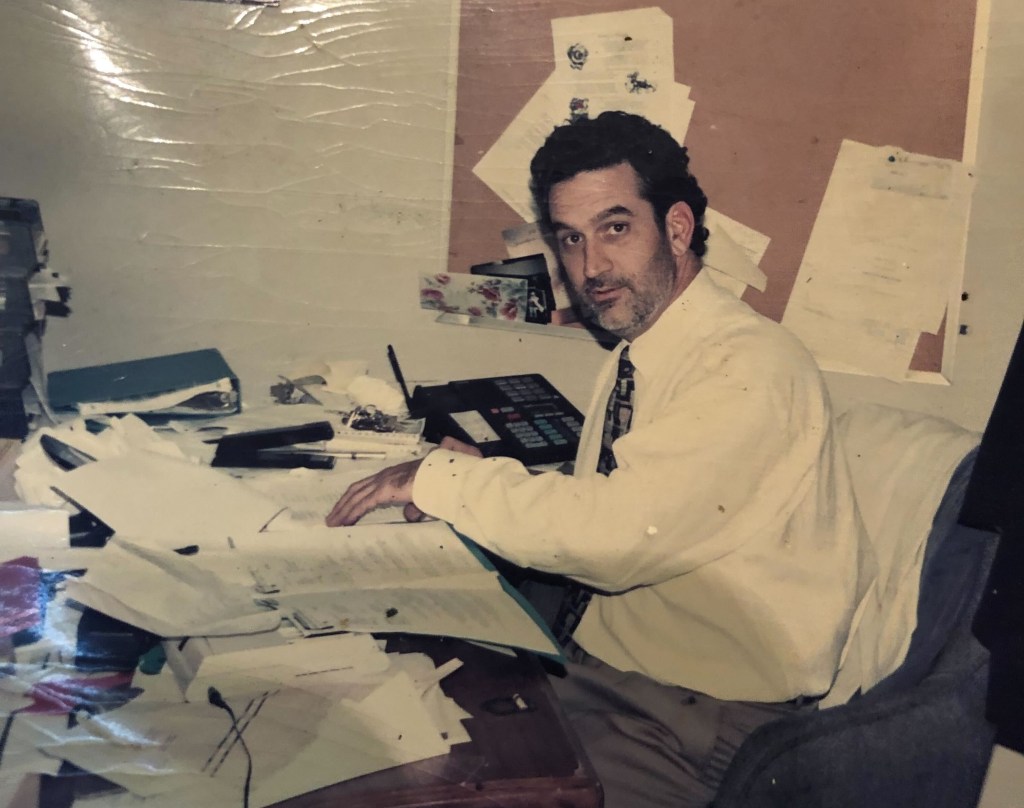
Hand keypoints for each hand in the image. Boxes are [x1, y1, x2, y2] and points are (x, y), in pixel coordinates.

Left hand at [323, 437, 481, 526]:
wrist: (445, 475)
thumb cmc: (440, 482)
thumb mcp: (426, 497)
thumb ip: (415, 506)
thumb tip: (407, 516)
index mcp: (395, 475)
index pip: (370, 485)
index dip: (357, 495)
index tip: (347, 507)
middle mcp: (386, 475)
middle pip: (358, 489)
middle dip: (344, 503)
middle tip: (333, 517)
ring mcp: (384, 481)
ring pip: (356, 496)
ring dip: (342, 509)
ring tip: (332, 523)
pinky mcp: (384, 490)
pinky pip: (363, 503)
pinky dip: (350, 512)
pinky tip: (342, 522)